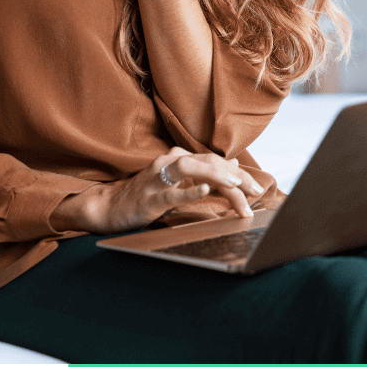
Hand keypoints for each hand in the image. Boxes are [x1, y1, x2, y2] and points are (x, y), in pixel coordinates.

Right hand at [50, 147, 264, 234]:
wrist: (110, 207)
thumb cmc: (146, 194)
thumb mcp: (179, 181)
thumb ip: (206, 172)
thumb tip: (234, 163)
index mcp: (180, 159)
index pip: (216, 162)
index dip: (238, 174)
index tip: (256, 189)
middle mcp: (171, 163)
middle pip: (209, 163)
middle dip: (235, 176)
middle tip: (255, 191)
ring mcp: (159, 179)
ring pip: (191, 169)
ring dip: (217, 175)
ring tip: (237, 183)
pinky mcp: (150, 197)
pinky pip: (171, 193)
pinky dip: (189, 190)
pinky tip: (204, 190)